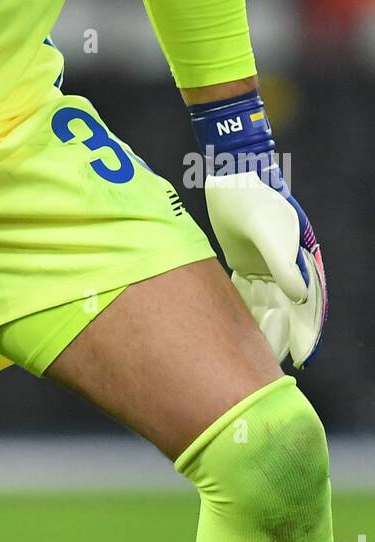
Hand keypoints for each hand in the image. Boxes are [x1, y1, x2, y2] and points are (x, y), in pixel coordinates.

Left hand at [189, 93, 326, 368]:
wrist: (232, 174)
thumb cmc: (253, 199)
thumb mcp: (267, 230)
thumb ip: (282, 263)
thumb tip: (299, 297)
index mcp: (301, 260)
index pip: (309, 304)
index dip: (308, 331)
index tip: (304, 358)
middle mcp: (288, 266)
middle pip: (289, 310)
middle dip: (286, 336)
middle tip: (277, 367)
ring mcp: (266, 264)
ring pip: (269, 305)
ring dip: (266, 327)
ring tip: (257, 357)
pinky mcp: (245, 261)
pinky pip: (248, 293)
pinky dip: (246, 311)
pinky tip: (237, 331)